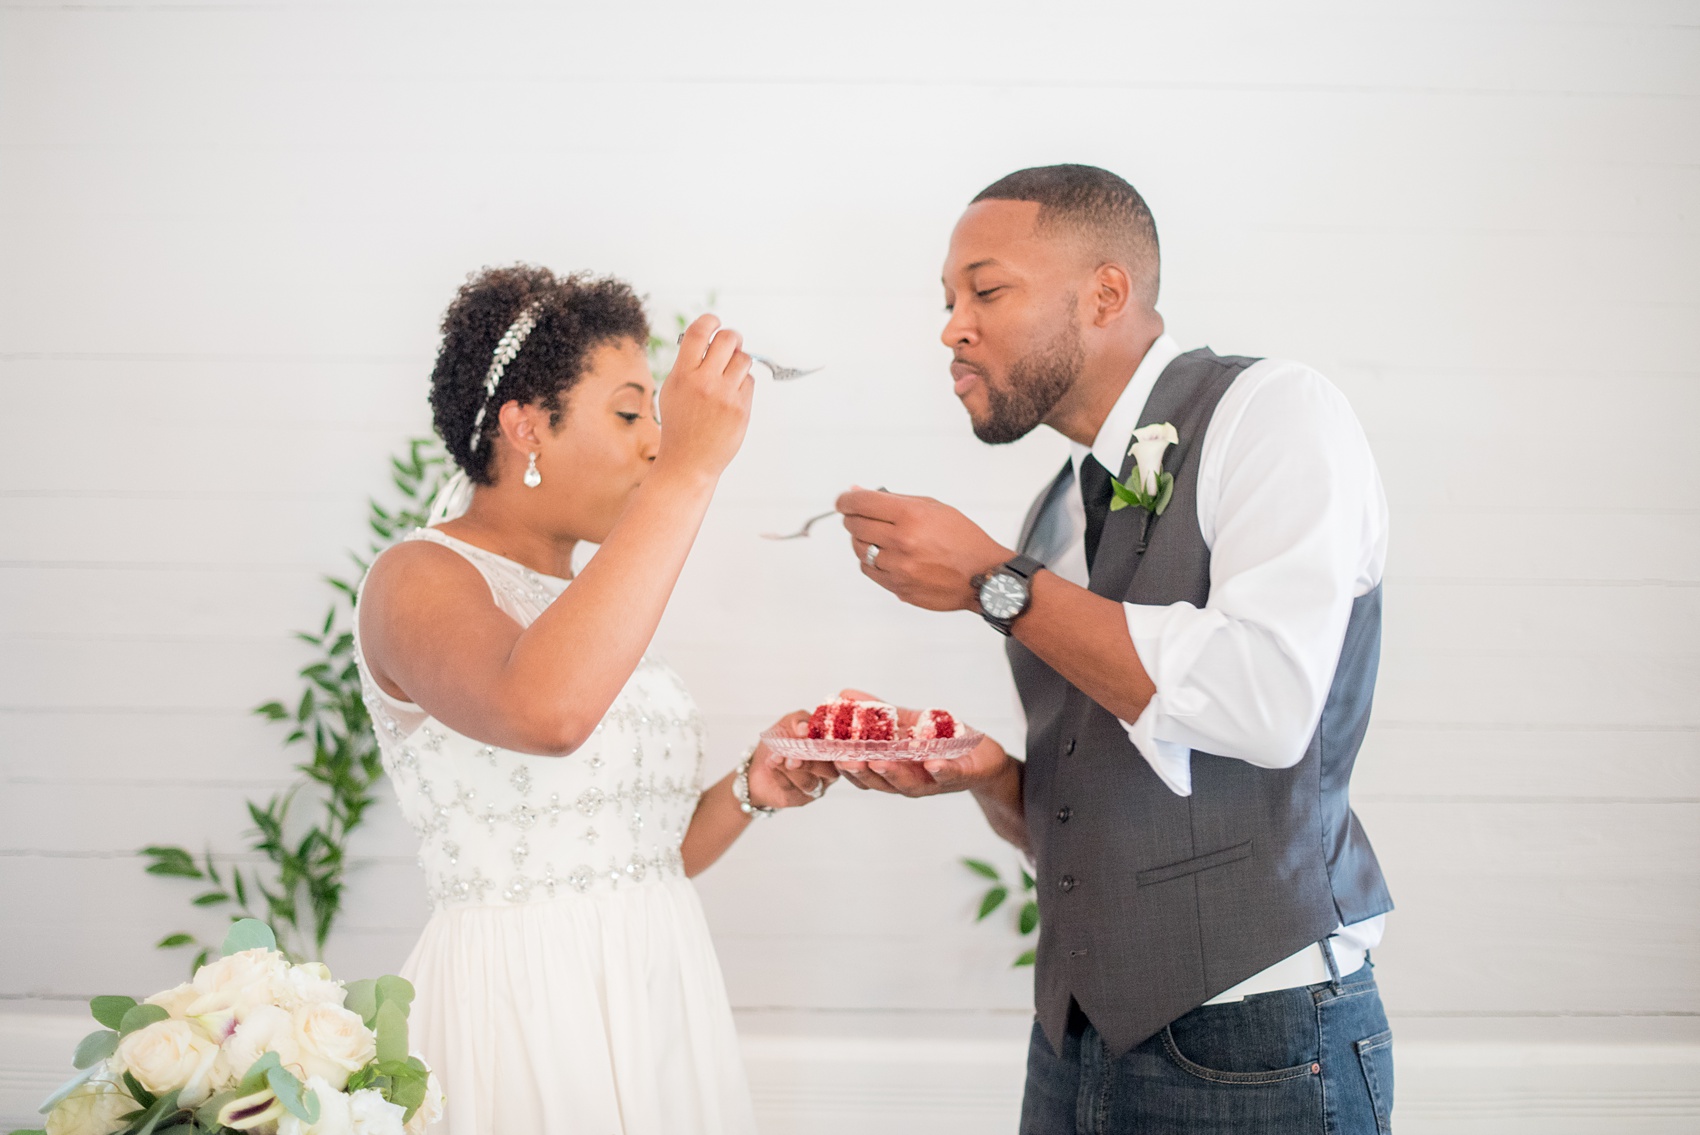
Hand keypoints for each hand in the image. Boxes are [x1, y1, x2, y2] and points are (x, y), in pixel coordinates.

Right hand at [655, 314, 754, 478]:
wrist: (688, 462)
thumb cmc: (680, 425)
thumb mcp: (672, 390)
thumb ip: (687, 365)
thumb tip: (709, 339)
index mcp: (682, 375)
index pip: (699, 333)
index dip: (710, 321)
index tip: (714, 321)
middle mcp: (704, 382)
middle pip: (728, 339)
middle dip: (731, 337)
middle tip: (730, 343)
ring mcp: (725, 396)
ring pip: (743, 359)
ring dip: (738, 361)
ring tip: (729, 374)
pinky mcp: (741, 409)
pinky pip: (748, 382)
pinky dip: (742, 384)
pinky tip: (730, 397)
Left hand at [746, 710, 839, 808]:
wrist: (757, 763)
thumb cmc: (780, 741)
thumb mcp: (789, 723)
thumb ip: (799, 721)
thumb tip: (804, 728)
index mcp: (832, 751)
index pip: (843, 752)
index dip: (836, 749)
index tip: (820, 741)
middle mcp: (829, 772)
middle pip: (830, 772)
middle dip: (810, 762)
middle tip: (793, 757)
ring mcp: (815, 788)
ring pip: (810, 783)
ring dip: (791, 770)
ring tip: (776, 758)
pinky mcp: (798, 799)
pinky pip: (791, 790)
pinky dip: (779, 775)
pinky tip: (771, 763)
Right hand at [826, 687, 1013, 798]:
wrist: (982, 757)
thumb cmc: (940, 741)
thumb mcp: (906, 722)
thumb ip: (876, 712)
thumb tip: (843, 695)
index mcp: (889, 768)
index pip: (858, 770)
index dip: (839, 762)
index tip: (821, 750)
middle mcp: (906, 781)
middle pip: (877, 781)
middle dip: (860, 770)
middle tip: (845, 758)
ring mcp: (931, 781)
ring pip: (907, 783)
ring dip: (892, 772)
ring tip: (878, 760)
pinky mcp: (959, 776)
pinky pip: (947, 776)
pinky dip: (939, 770)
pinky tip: (931, 761)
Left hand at [836, 488, 1011, 611]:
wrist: (983, 576)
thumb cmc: (963, 540)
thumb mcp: (934, 508)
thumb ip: (895, 499)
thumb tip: (859, 492)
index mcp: (911, 516)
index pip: (862, 502)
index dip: (846, 500)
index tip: (843, 500)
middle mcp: (902, 542)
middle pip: (855, 525)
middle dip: (853, 518)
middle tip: (858, 516)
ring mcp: (898, 567)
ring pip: (859, 549)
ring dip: (862, 540)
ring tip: (877, 537)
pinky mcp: (898, 587)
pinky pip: (869, 570)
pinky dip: (870, 560)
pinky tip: (884, 555)